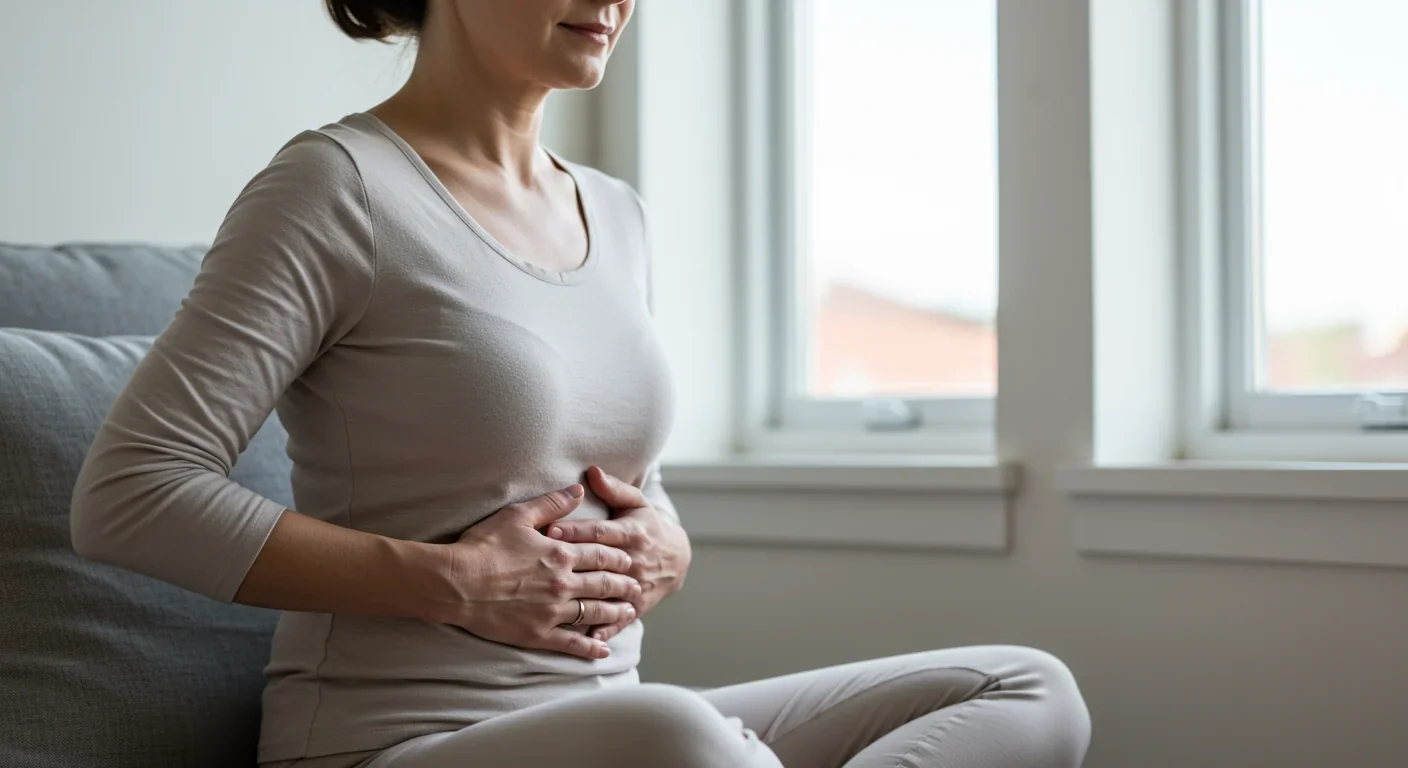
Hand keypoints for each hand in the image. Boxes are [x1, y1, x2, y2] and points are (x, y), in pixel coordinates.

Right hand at [436, 484, 642, 659]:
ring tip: (629, 612)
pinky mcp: (538, 634)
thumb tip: (580, 490)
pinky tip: (603, 649)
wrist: (455, 583)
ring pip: (594, 612)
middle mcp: (563, 583)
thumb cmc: (483, 546)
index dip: (618, 557)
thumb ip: (552, 504)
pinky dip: (590, 646)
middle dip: (624, 585)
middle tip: (637, 586)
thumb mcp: (518, 515)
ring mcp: (552, 611)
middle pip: (604, 584)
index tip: (629, 559)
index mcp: (560, 554)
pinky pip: (572, 643)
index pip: (600, 554)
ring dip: (615, 612)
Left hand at [546, 466, 691, 642]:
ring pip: (609, 593)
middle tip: (544, 562)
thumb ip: (614, 488)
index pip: (600, 532)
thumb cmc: (648, 525)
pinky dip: (605, 628)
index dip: (576, 531)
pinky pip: (620, 619)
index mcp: (632, 533)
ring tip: (557, 603)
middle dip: (573, 562)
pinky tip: (586, 636)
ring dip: (585, 598)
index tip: (550, 529)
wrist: (677, 558)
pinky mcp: (638, 605)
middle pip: (601, 563)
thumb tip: (591, 471)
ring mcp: (637, 585)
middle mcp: (635, 560)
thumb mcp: (636, 503)